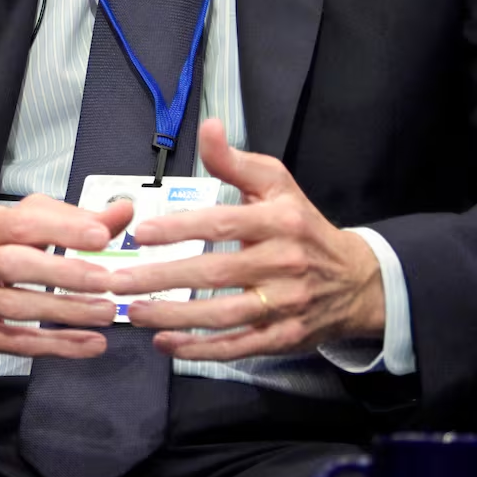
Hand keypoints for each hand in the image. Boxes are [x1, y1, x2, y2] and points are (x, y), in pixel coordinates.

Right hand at [0, 192, 134, 361]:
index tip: (102, 235)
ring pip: (18, 307)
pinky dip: (55, 346)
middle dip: (65, 272)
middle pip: (17, 265)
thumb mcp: (9, 229)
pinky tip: (88, 345)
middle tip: (108, 281)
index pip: (22, 222)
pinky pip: (15, 342)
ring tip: (107, 314)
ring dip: (66, 312)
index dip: (62, 228)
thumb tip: (121, 213)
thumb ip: (66, 220)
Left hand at [107, 118, 384, 359]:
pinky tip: (166, 344)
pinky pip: (239, 346)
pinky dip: (201, 349)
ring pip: (223, 316)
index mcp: (279, 221)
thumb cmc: (302, 225)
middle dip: (162, 279)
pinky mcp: (284, 337)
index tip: (142, 232)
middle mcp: (283, 264)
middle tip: (118, 281)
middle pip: (215, 274)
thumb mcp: (276, 184)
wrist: (357, 280)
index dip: (181, 228)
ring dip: (174, 317)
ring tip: (133, 313)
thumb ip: (234, 161)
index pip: (223, 223)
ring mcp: (285, 305)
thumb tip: (208, 127)